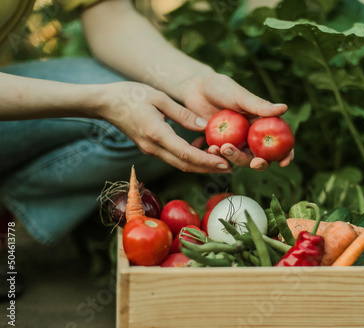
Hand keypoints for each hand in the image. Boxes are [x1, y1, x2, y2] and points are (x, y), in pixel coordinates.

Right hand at [96, 81, 231, 172]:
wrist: (106, 103)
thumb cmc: (131, 95)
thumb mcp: (159, 98)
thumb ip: (183, 114)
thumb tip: (205, 125)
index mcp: (156, 134)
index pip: (185, 153)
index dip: (206, 161)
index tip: (224, 163)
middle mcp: (154, 147)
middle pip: (185, 165)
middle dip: (208, 169)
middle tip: (230, 168)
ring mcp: (151, 150)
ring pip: (180, 164)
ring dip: (201, 167)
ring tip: (221, 164)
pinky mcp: (151, 149)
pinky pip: (174, 158)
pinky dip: (190, 160)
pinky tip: (203, 155)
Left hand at [182, 71, 293, 170]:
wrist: (195, 88)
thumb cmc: (220, 87)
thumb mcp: (239, 95)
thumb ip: (259, 105)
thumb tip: (284, 108)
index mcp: (262, 124)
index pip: (279, 142)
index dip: (286, 154)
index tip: (283, 163)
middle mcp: (251, 136)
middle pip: (260, 157)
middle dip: (258, 163)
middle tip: (253, 163)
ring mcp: (235, 143)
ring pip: (240, 159)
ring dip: (234, 159)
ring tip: (221, 148)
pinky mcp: (219, 146)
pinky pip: (221, 157)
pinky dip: (217, 157)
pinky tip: (210, 150)